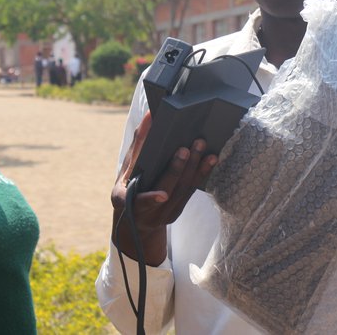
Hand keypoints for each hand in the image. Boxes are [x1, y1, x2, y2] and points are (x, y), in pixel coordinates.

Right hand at [110, 111, 217, 263]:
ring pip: (183, 191)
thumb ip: (138, 144)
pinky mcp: (177, 211)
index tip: (163, 195)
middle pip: (167, 190)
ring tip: (203, 148)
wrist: (134, 220)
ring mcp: (165, 214)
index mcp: (129, 203)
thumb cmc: (128, 186)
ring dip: (195, 168)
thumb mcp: (125, 169)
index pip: (140, 202)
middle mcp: (149, 213)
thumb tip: (151, 115)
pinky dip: (201, 174)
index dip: (151, 199)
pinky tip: (210, 159)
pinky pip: (190, 191)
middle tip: (186, 149)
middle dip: (177, 170)